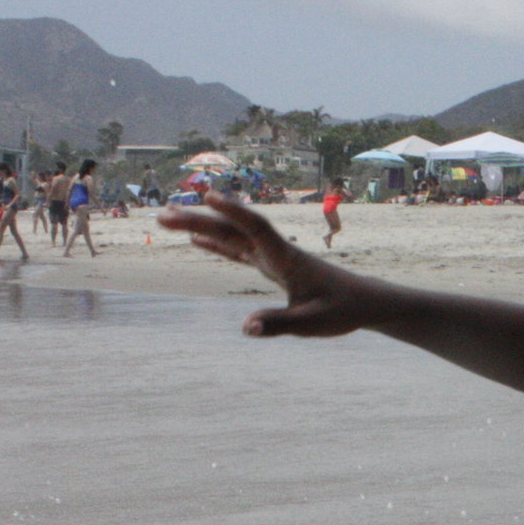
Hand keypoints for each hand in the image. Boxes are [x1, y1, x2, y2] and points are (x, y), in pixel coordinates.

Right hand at [158, 197, 361, 336]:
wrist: (362, 302)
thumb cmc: (341, 310)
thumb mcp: (312, 323)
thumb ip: (279, 324)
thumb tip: (246, 328)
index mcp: (286, 258)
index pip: (255, 228)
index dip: (232, 212)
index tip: (209, 197)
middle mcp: (276, 251)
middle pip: (233, 229)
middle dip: (198, 220)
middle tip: (162, 215)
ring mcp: (271, 256)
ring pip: (231, 236)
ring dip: (200, 227)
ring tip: (167, 220)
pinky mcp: (271, 265)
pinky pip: (239, 250)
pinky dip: (217, 244)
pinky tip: (196, 241)